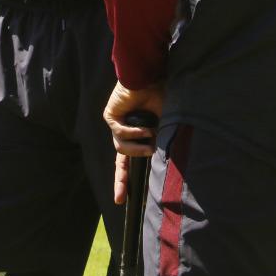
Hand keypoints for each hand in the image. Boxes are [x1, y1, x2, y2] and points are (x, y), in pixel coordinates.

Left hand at [105, 81, 164, 205]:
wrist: (150, 76)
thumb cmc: (160, 95)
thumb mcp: (165, 123)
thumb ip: (161, 139)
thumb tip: (161, 159)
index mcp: (137, 134)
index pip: (130, 160)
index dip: (128, 178)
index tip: (125, 199)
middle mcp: (125, 131)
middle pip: (120, 161)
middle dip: (120, 180)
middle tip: (120, 198)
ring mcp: (116, 124)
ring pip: (121, 148)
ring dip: (136, 148)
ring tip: (150, 141)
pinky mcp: (110, 116)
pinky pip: (120, 133)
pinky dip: (135, 133)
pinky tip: (145, 127)